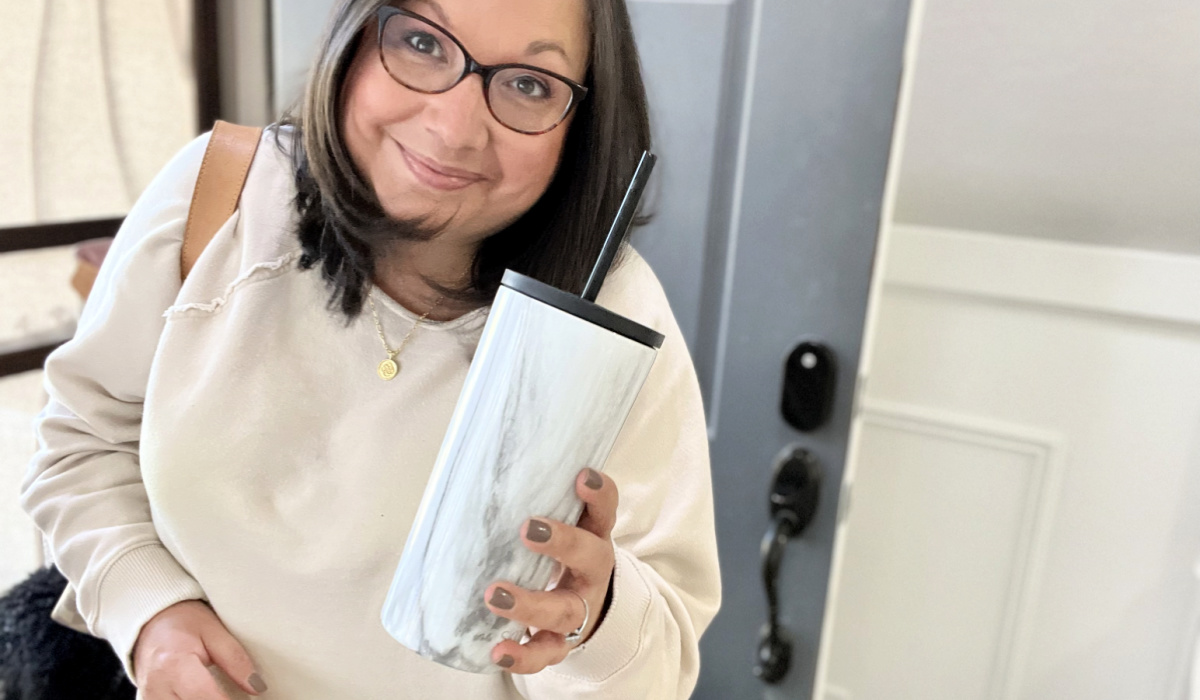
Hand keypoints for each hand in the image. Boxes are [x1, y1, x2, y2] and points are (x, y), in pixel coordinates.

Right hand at [133, 600, 267, 698]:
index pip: (207, 698)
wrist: (151, 623)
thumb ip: (235, 659)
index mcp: (175, 666)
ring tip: (219, 692)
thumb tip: (256, 686)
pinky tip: (204, 694)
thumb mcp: (214, 631)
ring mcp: (149, 698)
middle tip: (234, 694)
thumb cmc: (184, 623)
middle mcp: (156, 687)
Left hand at [484, 467, 617, 673]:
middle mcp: (592, 572)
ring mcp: (579, 609)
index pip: (603, 510)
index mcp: (593, 536)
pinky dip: (523, 655)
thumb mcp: (560, 526)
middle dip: (563, 542)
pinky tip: (498, 651)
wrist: (585, 608)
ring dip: (530, 604)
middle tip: (529, 529)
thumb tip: (476, 468)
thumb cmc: (560, 556)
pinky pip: (545, 653)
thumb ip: (534, 501)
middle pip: (590, 557)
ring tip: (495, 595)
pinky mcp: (560, 642)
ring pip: (564, 611)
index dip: (598, 494)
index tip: (581, 477)